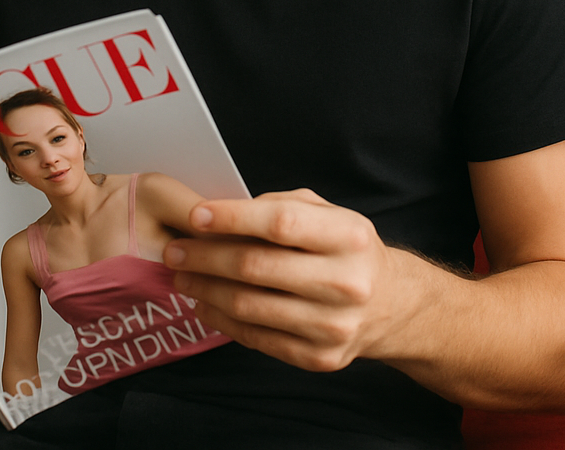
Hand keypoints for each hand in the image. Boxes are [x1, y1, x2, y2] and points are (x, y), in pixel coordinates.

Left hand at [162, 188, 420, 371]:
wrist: (390, 305)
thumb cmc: (346, 250)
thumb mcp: (329, 214)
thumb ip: (281, 206)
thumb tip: (221, 215)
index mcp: (350, 236)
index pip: (280, 223)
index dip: (233, 218)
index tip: (196, 215)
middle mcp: (347, 282)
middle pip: (257, 267)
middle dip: (205, 257)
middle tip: (174, 251)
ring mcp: (333, 325)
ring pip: (249, 306)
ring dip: (205, 290)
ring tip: (182, 277)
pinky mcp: (320, 358)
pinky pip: (257, 338)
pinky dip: (222, 320)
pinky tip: (205, 304)